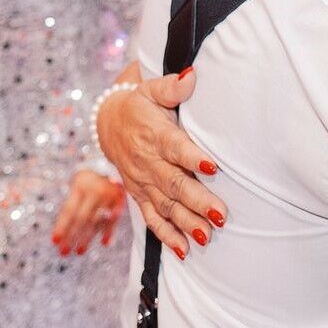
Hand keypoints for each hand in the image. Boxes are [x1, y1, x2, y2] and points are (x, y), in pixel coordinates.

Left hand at [52, 170, 124, 255]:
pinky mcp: (120, 199)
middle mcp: (95, 191)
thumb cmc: (89, 179)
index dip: (61, 227)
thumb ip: (72, 204)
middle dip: (72, 236)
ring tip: (79, 251)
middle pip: (82, 218)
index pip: (69, 210)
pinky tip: (105, 242)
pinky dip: (110, 231)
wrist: (113, 164)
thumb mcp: (78, 185)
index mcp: (80, 186)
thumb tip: (61, 232)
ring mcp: (108, 195)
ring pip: (97, 221)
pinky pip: (114, 219)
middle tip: (64, 252)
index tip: (55, 241)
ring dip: (88, 238)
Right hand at [95, 70, 225, 259]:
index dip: (193, 158)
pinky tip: (184, 251)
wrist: (107, 121)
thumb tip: (192, 76)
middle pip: (173, 183)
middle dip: (197, 200)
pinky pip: (152, 219)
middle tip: (220, 214)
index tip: (213, 167)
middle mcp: (147, 162)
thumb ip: (172, 87)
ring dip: (186, 223)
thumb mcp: (151, 88)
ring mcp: (142, 182)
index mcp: (154, 135)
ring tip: (207, 237)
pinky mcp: (140, 194)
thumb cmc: (140, 103)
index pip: (175, 147)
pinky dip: (167, 236)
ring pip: (165, 206)